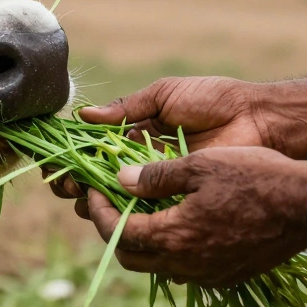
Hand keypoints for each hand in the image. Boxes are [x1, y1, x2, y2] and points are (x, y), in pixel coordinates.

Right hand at [47, 77, 276, 199]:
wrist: (255, 120)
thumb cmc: (212, 100)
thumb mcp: (164, 95)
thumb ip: (127, 108)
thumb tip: (84, 116)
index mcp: (135, 132)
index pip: (92, 146)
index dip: (69, 153)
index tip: (51, 157)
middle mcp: (140, 160)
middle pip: (94, 176)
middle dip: (72, 180)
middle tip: (64, 182)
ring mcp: (156, 182)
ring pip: (112, 197)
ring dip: (89, 199)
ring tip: (80, 195)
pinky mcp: (175, 199)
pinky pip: (142, 210)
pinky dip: (120, 212)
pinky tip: (105, 210)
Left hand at [86, 147, 306, 287]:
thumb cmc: (255, 177)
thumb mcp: (200, 165)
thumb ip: (155, 176)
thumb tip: (121, 180)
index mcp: (174, 237)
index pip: (118, 233)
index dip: (100, 211)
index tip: (94, 189)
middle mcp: (187, 265)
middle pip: (131, 257)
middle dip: (114, 230)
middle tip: (113, 202)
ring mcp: (209, 274)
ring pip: (158, 265)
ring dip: (143, 241)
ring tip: (144, 208)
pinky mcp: (228, 275)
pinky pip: (186, 267)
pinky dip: (172, 248)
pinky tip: (179, 220)